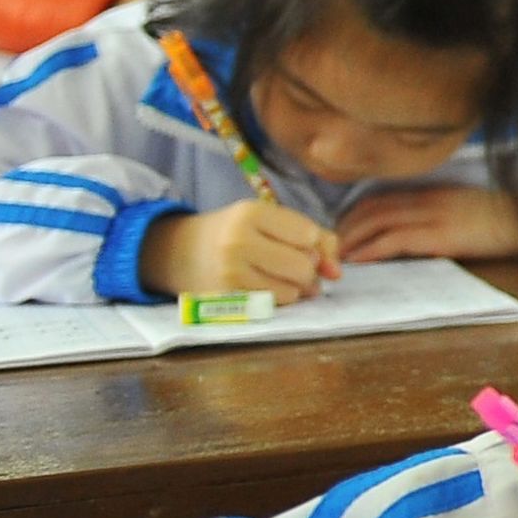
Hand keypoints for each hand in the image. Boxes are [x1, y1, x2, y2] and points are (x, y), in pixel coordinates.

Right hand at [140, 198, 341, 298]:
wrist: (180, 252)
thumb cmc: (238, 232)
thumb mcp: (271, 221)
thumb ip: (317, 239)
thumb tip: (337, 273)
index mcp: (252, 212)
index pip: (309, 235)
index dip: (314, 245)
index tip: (302, 245)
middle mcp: (238, 240)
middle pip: (303, 266)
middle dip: (309, 271)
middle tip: (298, 267)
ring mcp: (229, 272)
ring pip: (292, 290)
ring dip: (296, 288)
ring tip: (280, 277)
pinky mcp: (224, 298)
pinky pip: (273, 305)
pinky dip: (279, 299)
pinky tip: (266, 288)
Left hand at [336, 185, 517, 262]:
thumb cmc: (503, 218)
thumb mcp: (464, 208)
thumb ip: (437, 214)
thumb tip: (412, 233)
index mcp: (431, 193)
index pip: (379, 199)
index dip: (353, 215)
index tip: (339, 231)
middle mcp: (426, 200)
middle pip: (371, 209)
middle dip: (345, 228)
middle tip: (327, 248)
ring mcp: (432, 215)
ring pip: (376, 223)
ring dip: (351, 240)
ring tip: (335, 257)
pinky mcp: (440, 234)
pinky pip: (395, 240)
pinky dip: (371, 249)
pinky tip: (358, 260)